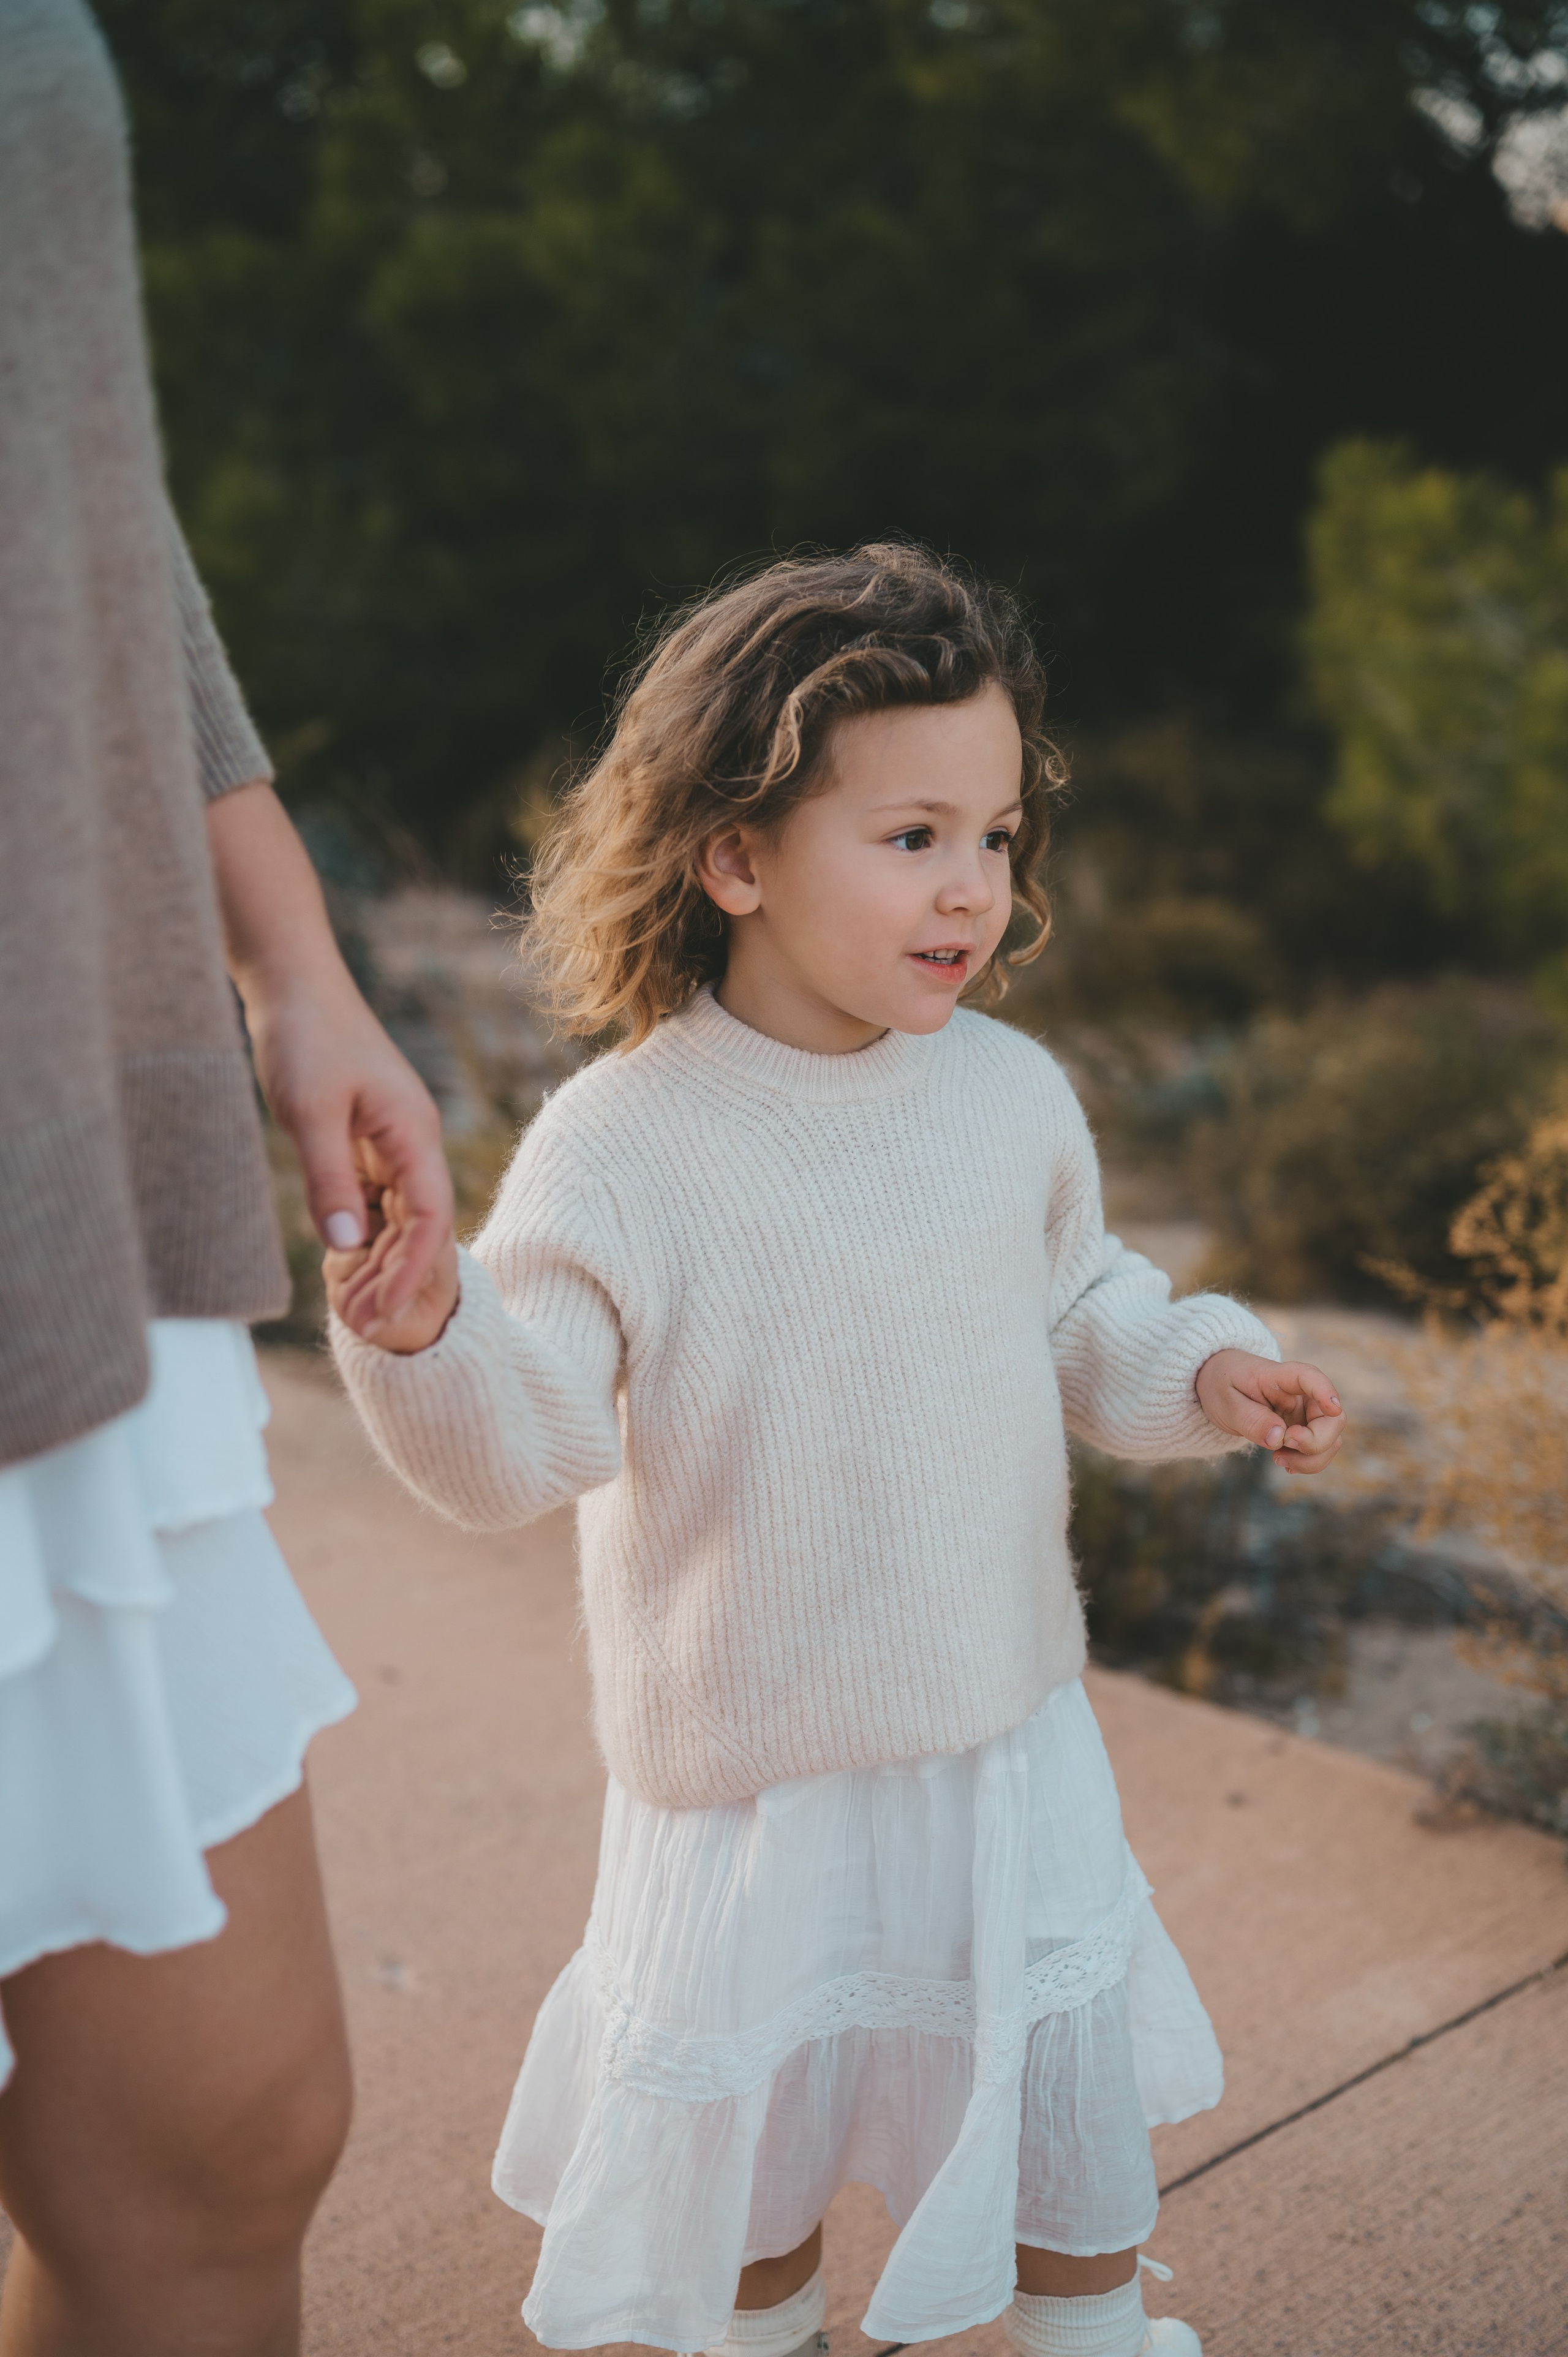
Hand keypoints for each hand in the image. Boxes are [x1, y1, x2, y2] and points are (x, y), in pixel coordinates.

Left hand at [205, 781, 453, 1332]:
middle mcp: (412, 1140)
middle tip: (362, 1327)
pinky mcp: (366, 1137)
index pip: (431, 1217)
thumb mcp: (310, 1112)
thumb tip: (349, 1247)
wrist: (292, 981)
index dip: (412, 1270)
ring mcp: (391, 1139)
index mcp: (413, 1133)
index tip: (386, 1313)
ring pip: (398, 1215)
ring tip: (351, 1307)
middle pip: (419, 1224)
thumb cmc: (305, 1035)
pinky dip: (363, 1233)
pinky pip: (375, 1197)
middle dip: (395, 1277)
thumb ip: (330, 1180)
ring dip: (379, 1261)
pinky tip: (341, 1262)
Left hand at [1195, 1349, 1345, 1475]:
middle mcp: (1301, 1394)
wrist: (1221, 1387)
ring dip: (1311, 1459)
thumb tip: (1279, 1438)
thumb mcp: (1226, 1401)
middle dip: (1315, 1443)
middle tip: (1280, 1453)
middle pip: (1331, 1418)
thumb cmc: (1223, 1386)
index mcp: (1279, 1376)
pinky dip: (1307, 1462)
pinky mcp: (1304, 1431)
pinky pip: (1319, 1451)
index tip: (1333, 1408)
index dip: (1325, 1391)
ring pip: (1330, 1439)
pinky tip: (1285, 1462)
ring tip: (1277, 1459)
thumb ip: (1251, 1418)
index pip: (1309, 1377)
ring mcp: (1305, 1414)